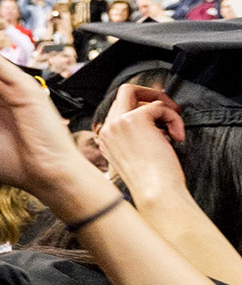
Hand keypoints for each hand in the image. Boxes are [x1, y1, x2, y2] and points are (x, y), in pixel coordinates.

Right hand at [95, 84, 188, 201]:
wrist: (155, 192)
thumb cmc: (153, 181)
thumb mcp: (139, 156)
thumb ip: (138, 136)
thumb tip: (155, 117)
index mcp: (106, 139)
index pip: (120, 110)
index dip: (143, 109)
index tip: (161, 120)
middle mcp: (107, 129)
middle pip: (124, 93)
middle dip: (151, 97)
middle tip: (171, 111)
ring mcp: (117, 123)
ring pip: (137, 92)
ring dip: (164, 109)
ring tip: (175, 131)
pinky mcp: (134, 119)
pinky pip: (159, 106)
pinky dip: (174, 119)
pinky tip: (178, 137)